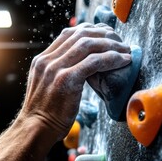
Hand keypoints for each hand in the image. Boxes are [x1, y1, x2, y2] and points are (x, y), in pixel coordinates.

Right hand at [18, 22, 131, 139]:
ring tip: (126, 51)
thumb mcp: (45, 87)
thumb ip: (56, 74)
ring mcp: (55, 69)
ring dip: (111, 46)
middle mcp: (47, 61)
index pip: (68, 34)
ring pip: (88, 45)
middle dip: (104, 35)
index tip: (106, 36)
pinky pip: (94, 62)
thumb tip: (76, 68)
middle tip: (120, 42)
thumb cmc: (45, 114)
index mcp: (41, 60)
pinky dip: (112, 59)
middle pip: (80, 35)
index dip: (90, 31)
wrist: (35, 129)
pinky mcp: (67, 79)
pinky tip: (123, 61)